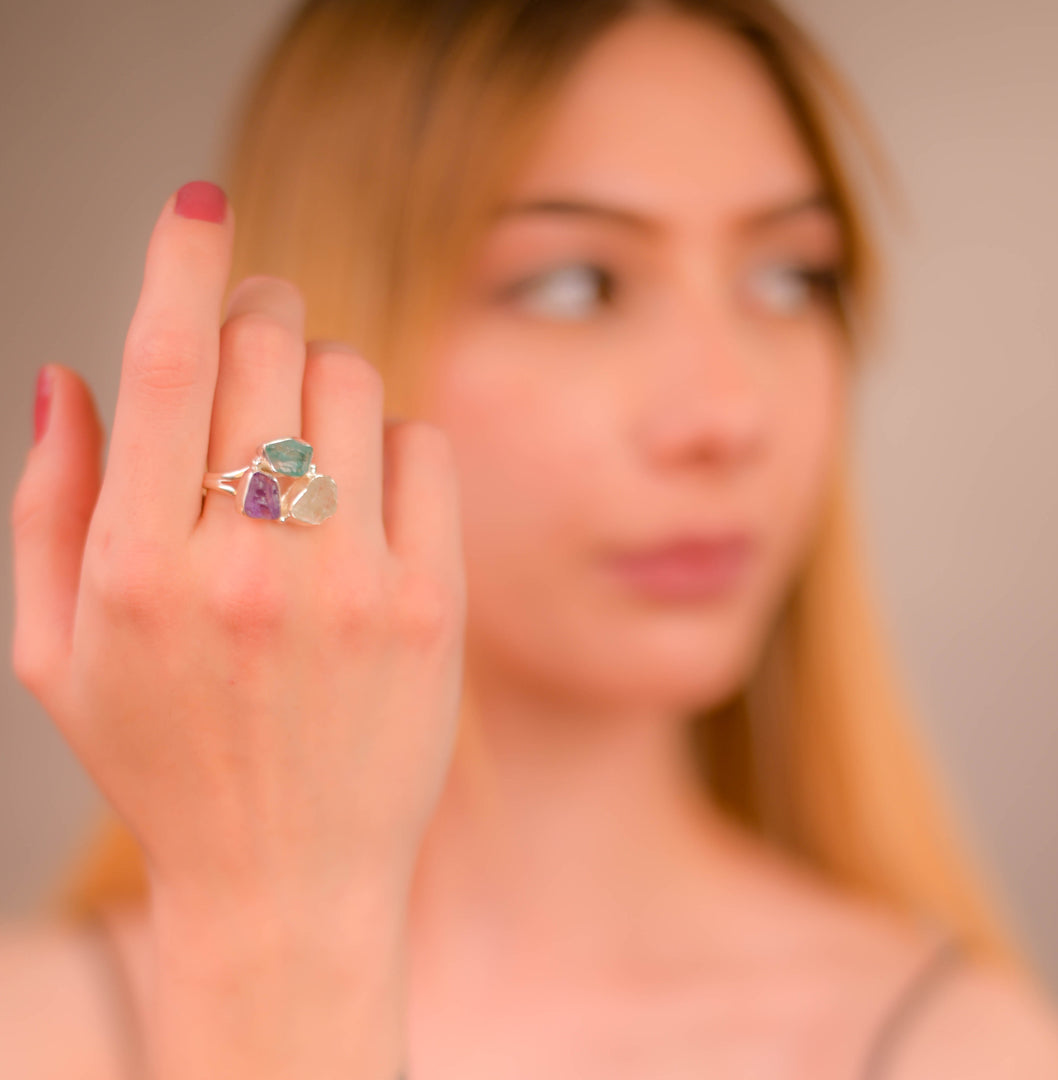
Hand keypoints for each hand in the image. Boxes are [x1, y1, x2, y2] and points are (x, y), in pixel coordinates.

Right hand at [10, 181, 466, 919]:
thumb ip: (46, 506)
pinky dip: (390, 446)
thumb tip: (68, 375)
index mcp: (140, 571)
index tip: (198, 199)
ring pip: (353, 384)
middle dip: (257, 319)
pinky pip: (424, 449)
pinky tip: (364, 500)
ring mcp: (353, 585)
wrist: (287, 875)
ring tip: (302, 445)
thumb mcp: (58, 654)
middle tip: (253, 344)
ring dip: (321, 383)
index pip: (163, 363)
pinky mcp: (430, 605)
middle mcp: (250, 567)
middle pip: (268, 352)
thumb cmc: (165, 762)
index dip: (180, 259)